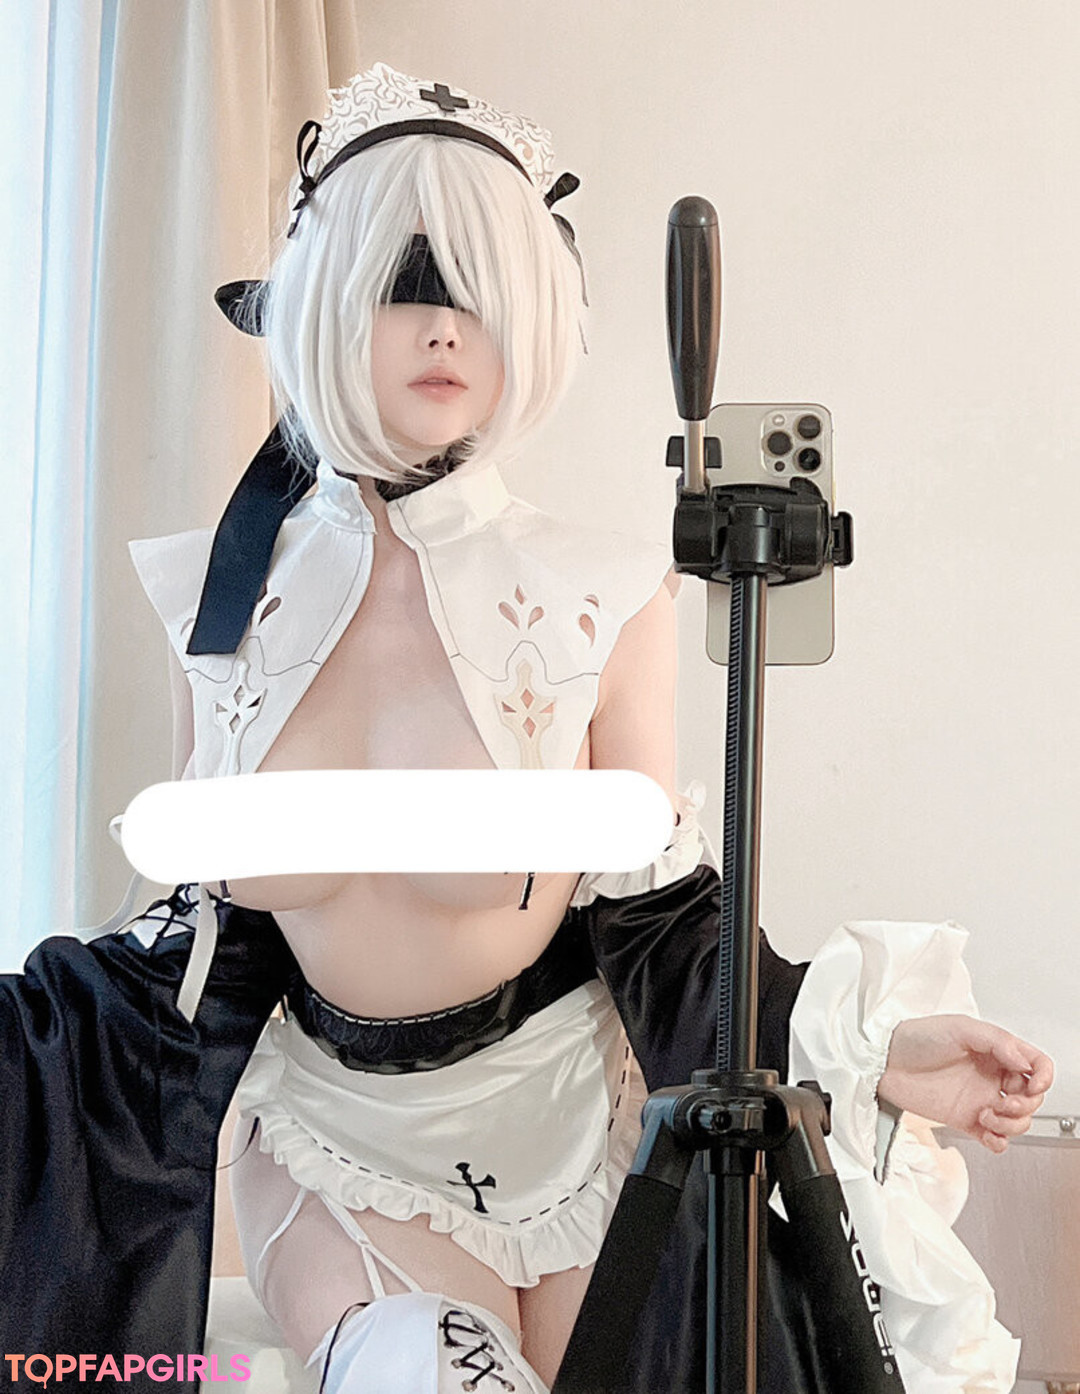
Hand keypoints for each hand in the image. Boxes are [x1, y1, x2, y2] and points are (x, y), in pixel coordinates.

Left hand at [876, 1014, 1052, 1153]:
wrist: (884, 1062)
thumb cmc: (916, 1038)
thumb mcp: (959, 1028)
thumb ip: (996, 1041)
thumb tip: (1023, 1060)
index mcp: (995, 1052)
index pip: (1036, 1065)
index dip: (1043, 1077)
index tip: (1032, 1085)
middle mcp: (991, 1076)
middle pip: (1032, 1098)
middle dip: (1025, 1105)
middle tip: (1004, 1102)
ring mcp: (979, 1099)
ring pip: (1017, 1121)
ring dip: (1011, 1124)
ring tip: (988, 1116)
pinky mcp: (965, 1120)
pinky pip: (995, 1139)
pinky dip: (999, 1141)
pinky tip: (987, 1132)